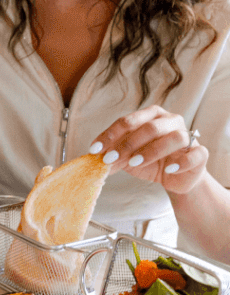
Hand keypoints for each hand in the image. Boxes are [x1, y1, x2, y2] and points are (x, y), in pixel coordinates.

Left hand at [90, 105, 208, 193]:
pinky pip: (196, 154)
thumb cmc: (149, 161)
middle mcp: (170, 121)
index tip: (95, 149)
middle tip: (111, 158)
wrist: (175, 178)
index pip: (127, 121)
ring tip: (134, 163)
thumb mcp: (127, 159)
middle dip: (128, 143)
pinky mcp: (200, 153)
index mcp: (150, 116)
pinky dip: (181, 162)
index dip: (110, 135)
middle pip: (150, 127)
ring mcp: (188, 136)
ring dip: (152, 151)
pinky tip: (168, 169)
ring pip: (174, 138)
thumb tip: (96, 159)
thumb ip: (114, 156)